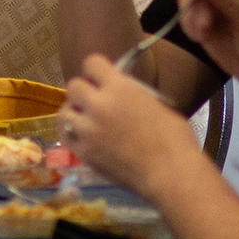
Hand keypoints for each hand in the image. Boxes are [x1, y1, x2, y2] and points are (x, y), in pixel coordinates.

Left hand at [59, 54, 200, 195]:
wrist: (171, 175)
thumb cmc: (174, 139)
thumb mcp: (157, 104)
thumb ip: (132, 93)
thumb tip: (121, 91)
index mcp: (119, 88)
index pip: (91, 63)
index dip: (96, 70)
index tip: (102, 79)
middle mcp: (98, 105)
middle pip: (73, 86)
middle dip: (84, 91)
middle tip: (95, 102)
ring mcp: (88, 130)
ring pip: (64, 112)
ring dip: (74, 113)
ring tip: (86, 120)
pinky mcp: (84, 152)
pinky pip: (65, 137)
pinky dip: (72, 134)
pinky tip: (83, 136)